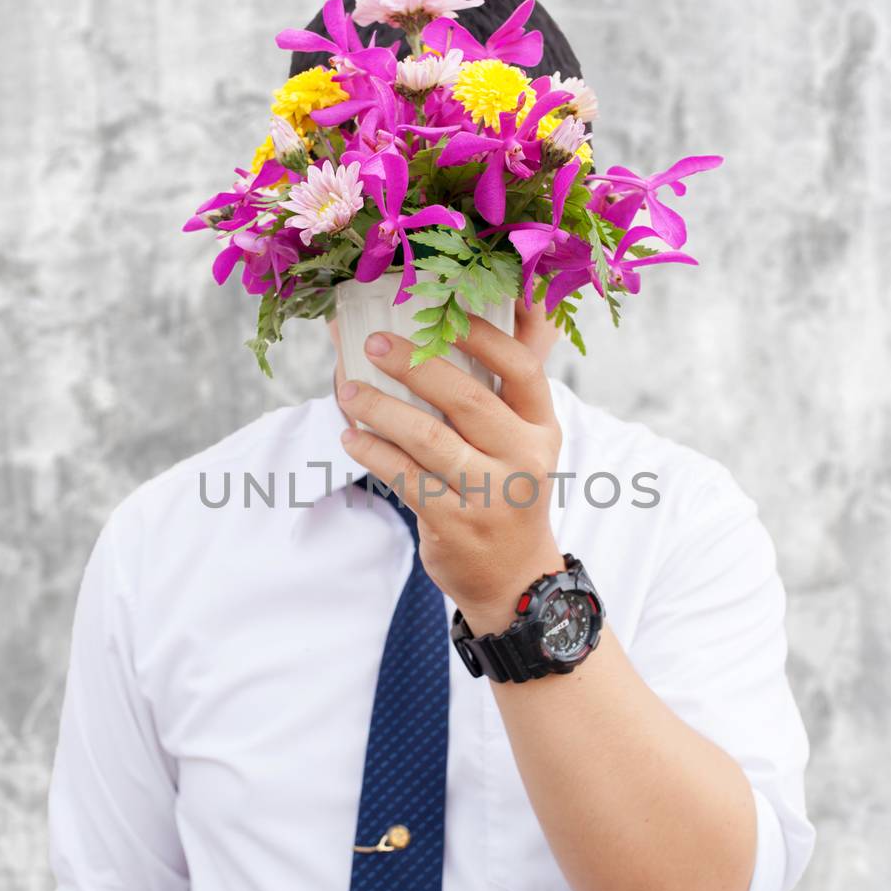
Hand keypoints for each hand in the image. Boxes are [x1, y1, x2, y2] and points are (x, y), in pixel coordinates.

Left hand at [338, 315, 566, 634]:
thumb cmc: (506, 494)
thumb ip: (495, 393)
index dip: (483, 335)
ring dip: (379, 409)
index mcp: (541, 429)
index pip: (521, 368)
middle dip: (414, 365)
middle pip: (466, 398)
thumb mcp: (520, 445)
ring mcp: (490, 495)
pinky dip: (372, 453)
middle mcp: (523, 459)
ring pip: (427, 438)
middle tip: (374, 344)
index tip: (443, 312)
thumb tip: (449, 332)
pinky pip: (404, 477)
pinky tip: (351, 438)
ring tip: (348, 392)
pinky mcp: (455, 525)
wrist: (514, 578)